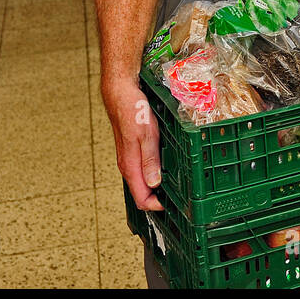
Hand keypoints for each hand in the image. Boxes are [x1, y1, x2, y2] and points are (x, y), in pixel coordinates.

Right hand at [102, 76, 162, 211]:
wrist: (120, 93)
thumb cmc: (133, 111)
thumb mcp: (146, 135)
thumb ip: (150, 160)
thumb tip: (155, 184)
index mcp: (130, 165)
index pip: (141, 199)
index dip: (157, 205)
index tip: (173, 202)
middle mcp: (128, 165)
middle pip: (142, 192)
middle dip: (159, 197)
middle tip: (179, 194)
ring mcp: (129, 158)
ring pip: (143, 181)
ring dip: (157, 185)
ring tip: (175, 181)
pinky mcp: (131, 150)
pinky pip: (142, 168)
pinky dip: (153, 172)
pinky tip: (165, 165)